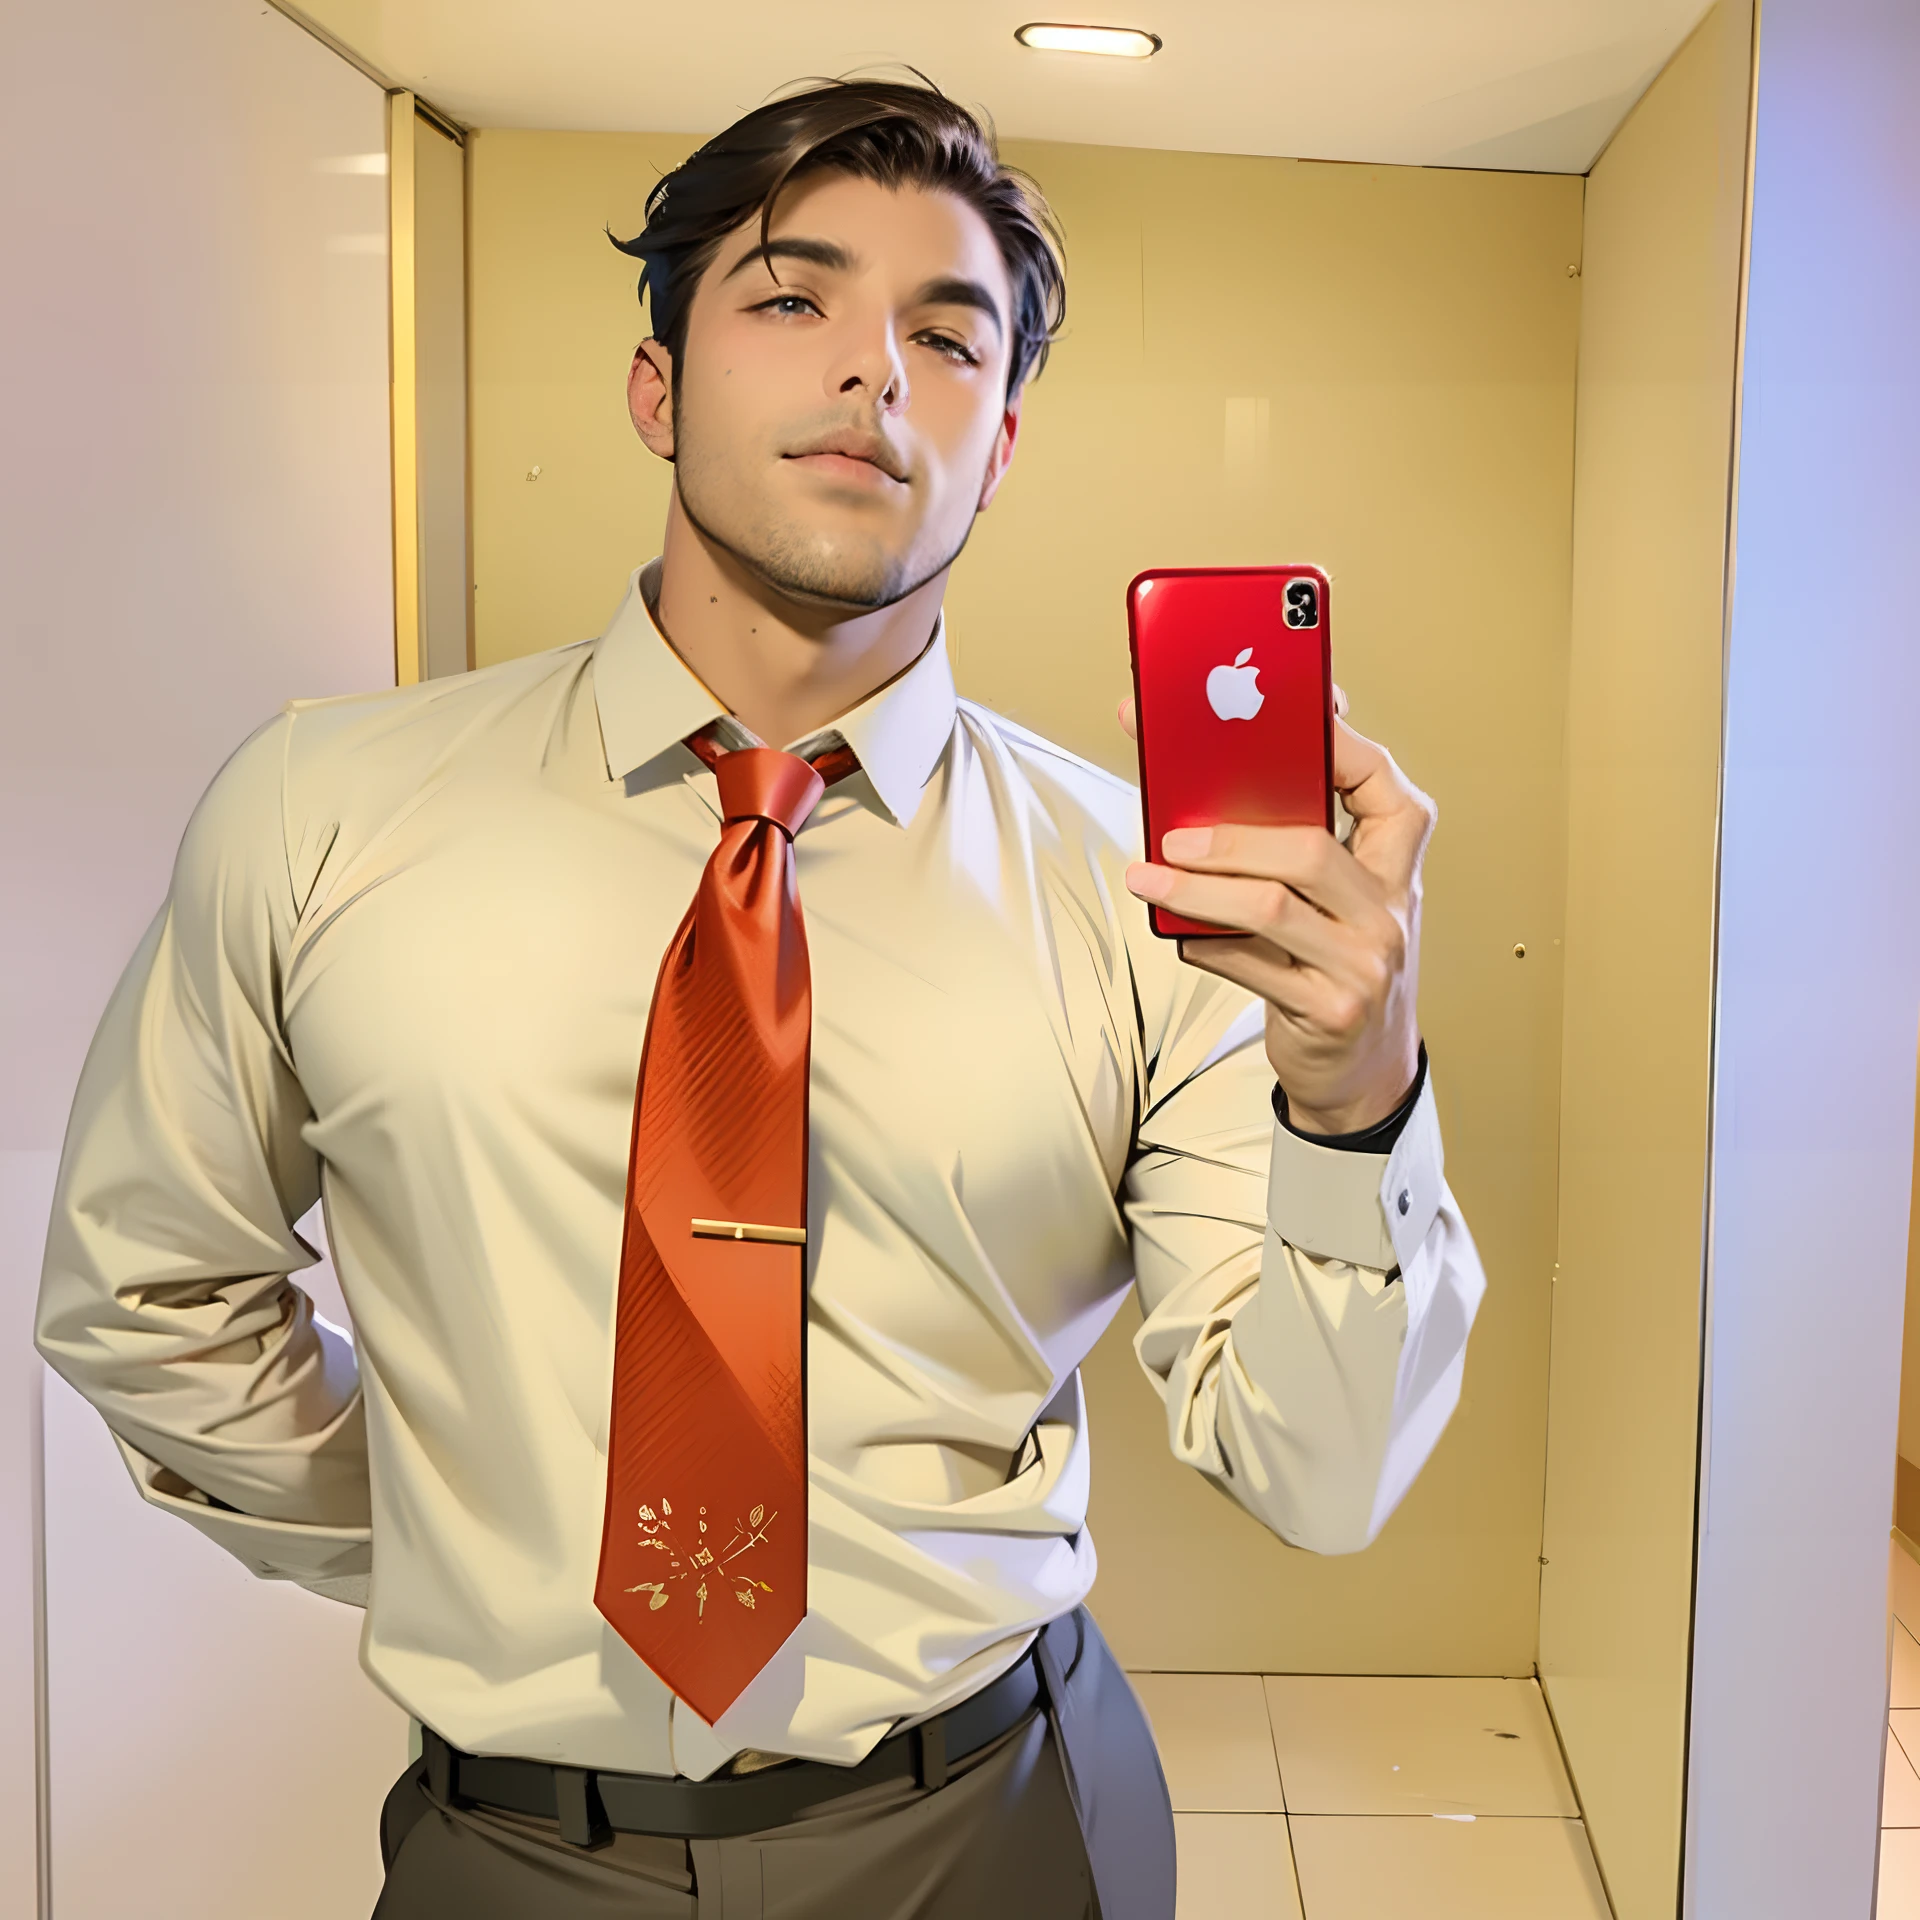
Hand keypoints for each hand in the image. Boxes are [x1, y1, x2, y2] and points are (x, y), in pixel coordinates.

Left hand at [1120, 688, 1433, 1133]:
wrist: (1364, 1068)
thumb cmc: (1338, 958)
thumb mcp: (1341, 891)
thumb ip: (1303, 833)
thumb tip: (1211, 769)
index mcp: (1398, 858)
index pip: (1379, 781)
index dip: (1332, 741)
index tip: (1272, 717)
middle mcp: (1391, 907)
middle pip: (1308, 848)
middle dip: (1229, 834)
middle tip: (1172, 833)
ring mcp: (1366, 964)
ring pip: (1268, 907)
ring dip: (1195, 889)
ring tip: (1147, 877)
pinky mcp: (1330, 1011)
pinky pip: (1248, 966)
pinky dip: (1203, 945)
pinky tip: (1178, 935)